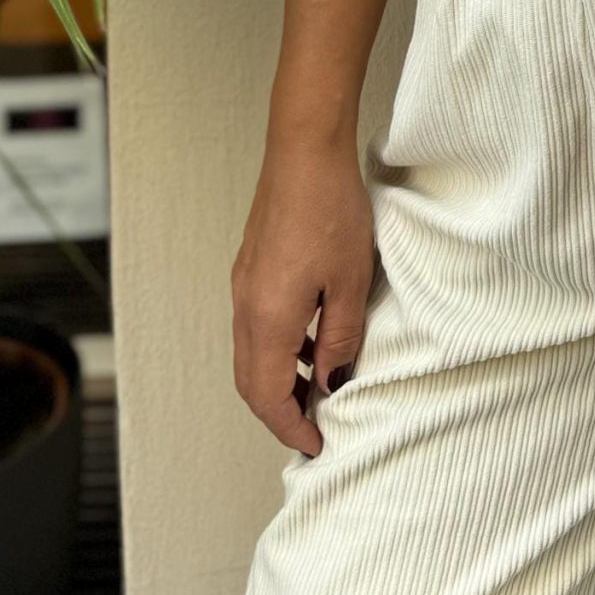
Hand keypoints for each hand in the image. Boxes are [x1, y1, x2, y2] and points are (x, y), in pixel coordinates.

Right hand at [230, 131, 375, 456]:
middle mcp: (245, 307)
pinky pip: (255, 325)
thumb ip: (341, 338)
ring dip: (277, 380)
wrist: (305, 150)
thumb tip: (332, 381)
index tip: (317, 444)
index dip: (291, 427)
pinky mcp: (249, 268)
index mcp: (268, 318)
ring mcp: (243, 286)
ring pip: (250, 354)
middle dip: (279, 412)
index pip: (267, 396)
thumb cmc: (331, 209)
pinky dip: (277, 348)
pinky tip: (312, 340)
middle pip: (250, 382)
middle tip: (314, 427)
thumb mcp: (351, 282)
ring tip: (318, 389)